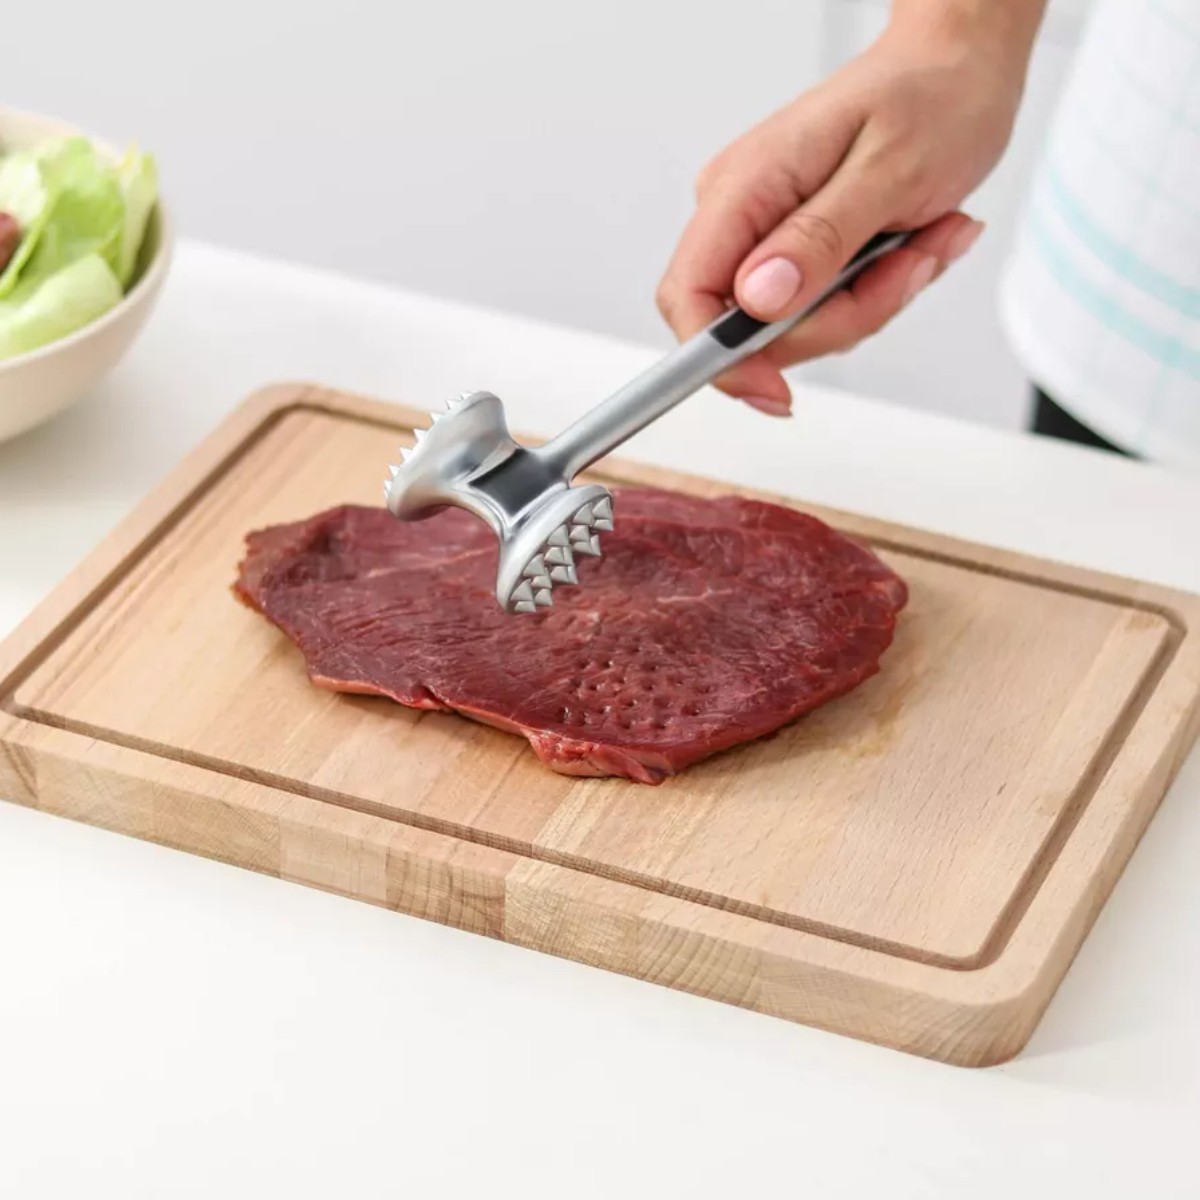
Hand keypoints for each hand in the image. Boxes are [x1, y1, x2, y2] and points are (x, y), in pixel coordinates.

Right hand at [656, 5, 1039, 413]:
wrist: (960, 69)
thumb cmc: (931, 97)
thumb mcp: (887, 171)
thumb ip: (818, 240)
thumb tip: (758, 299)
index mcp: (745, 187)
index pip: (689, 295)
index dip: (719, 357)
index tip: (772, 391)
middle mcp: (743, 214)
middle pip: (754, 328)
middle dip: (838, 319)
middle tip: (904, 270)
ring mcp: (768, 236)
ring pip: (798, 326)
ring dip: (871, 302)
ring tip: (920, 244)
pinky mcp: (798, 251)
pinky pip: (824, 310)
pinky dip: (876, 291)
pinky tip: (911, 244)